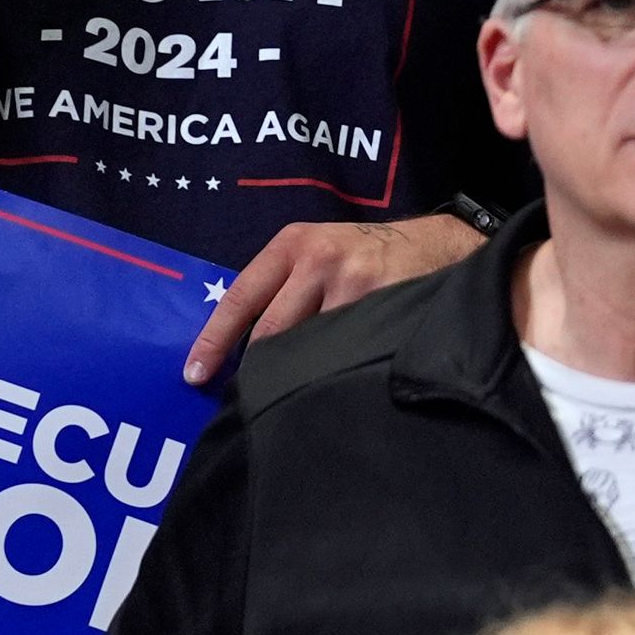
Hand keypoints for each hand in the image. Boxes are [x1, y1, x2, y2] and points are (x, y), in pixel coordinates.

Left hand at [188, 213, 485, 382]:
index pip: (239, 299)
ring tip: (309, 381)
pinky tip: (344, 371)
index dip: (213, 341)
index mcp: (293, 245)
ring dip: (303, 368)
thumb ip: (283, 286)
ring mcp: (354, 282)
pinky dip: (338, 366)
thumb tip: (238, 347)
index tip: (194, 375)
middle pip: (271, 332)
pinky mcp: (384, 305)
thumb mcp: (319, 250)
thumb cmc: (367, 255)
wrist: (440, 244)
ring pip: (308, 345)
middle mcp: (319, 259)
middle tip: (260, 390)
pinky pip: (345, 350)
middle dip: (262, 365)